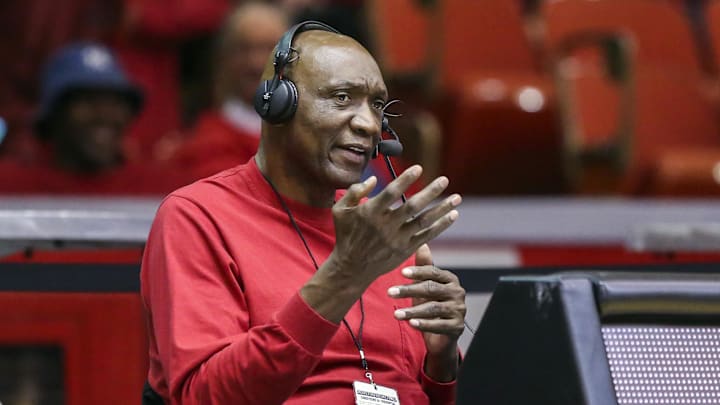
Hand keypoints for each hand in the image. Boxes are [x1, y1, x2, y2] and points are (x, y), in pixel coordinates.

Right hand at [330, 165, 460, 284]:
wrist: (351, 267)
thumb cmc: (346, 235)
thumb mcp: (341, 210)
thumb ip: (355, 191)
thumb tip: (374, 179)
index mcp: (370, 212)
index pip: (392, 192)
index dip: (406, 179)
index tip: (419, 168)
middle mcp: (386, 225)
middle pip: (413, 206)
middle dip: (431, 192)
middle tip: (445, 179)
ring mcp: (397, 239)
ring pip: (424, 221)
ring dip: (442, 209)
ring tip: (457, 198)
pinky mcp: (405, 249)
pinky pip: (427, 236)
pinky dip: (441, 226)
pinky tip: (453, 215)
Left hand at [388, 244, 465, 381]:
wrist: (443, 334)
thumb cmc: (432, 304)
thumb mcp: (426, 285)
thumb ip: (423, 266)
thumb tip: (421, 243)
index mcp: (450, 279)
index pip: (434, 272)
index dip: (418, 272)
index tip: (401, 272)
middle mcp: (457, 293)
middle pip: (432, 289)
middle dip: (409, 290)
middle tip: (390, 292)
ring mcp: (459, 310)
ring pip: (434, 308)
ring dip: (413, 311)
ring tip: (396, 314)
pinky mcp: (457, 327)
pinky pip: (439, 325)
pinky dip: (425, 325)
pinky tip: (411, 324)